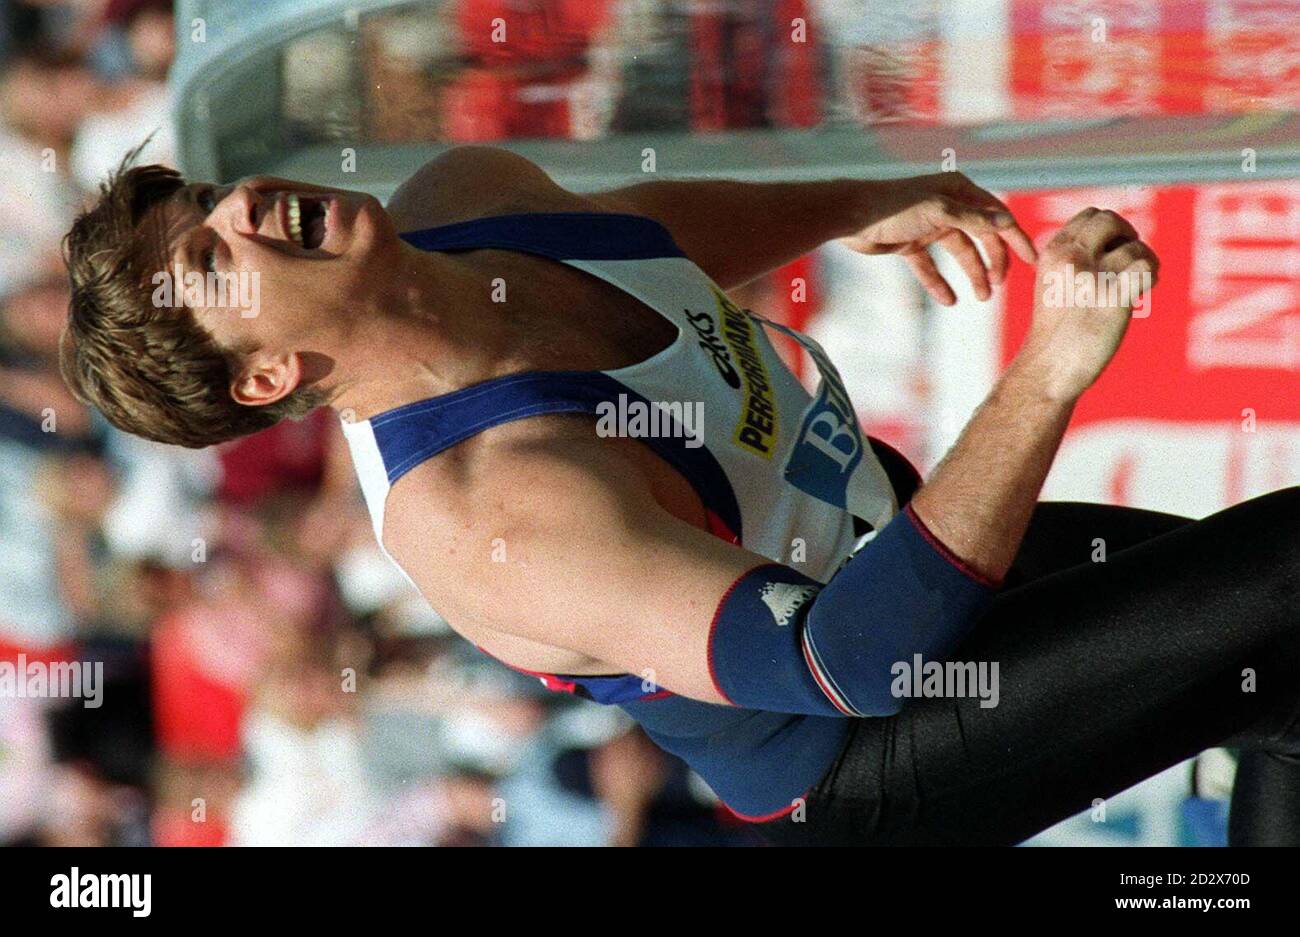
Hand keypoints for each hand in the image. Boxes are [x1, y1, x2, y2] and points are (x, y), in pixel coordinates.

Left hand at [840, 172, 1037, 304]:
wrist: (849, 216)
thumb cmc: (893, 207)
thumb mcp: (938, 212)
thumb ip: (972, 219)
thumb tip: (1006, 222)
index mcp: (958, 191)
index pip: (996, 216)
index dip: (1015, 237)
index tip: (1031, 260)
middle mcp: (948, 206)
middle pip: (980, 237)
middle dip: (992, 261)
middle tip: (996, 286)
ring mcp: (929, 226)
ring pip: (959, 253)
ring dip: (971, 274)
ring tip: (980, 297)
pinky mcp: (910, 244)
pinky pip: (930, 267)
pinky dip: (939, 282)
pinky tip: (948, 300)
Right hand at [1019, 208, 1158, 400]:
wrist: (1049, 367)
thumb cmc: (1055, 331)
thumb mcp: (1053, 283)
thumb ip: (1074, 258)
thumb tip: (1115, 241)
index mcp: (1053, 253)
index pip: (1089, 215)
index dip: (1108, 228)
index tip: (1110, 251)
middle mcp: (1071, 259)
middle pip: (1111, 220)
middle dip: (1126, 235)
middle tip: (1126, 262)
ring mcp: (1092, 276)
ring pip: (1134, 246)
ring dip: (1144, 261)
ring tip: (1138, 282)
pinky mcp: (1113, 297)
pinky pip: (1146, 266)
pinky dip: (1152, 275)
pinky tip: (1144, 291)